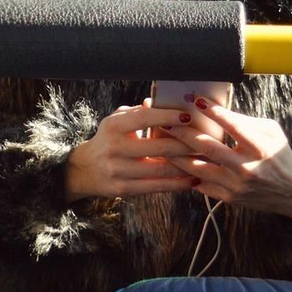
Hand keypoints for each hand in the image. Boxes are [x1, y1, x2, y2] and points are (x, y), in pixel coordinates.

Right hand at [63, 99, 203, 202]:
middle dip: (186, 145)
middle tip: (206, 142)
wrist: (85, 170)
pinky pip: (156, 187)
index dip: (167, 116)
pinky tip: (192, 179)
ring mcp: (118, 170)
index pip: (143, 118)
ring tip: (204, 161)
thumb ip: (138, 112)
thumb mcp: (117, 121)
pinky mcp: (123, 189)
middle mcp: (114, 148)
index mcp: (113, 126)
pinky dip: (177, 184)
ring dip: (185, 166)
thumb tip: (161, 101)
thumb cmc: (109, 139)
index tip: (187, 115)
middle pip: (157, 147)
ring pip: (160, 170)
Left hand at [162, 98, 291, 218]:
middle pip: (209, 148)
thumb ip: (245, 122)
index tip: (196, 100)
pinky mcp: (230, 198)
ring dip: (178, 155)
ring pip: (199, 169)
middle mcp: (247, 168)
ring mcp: (237, 185)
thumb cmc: (279, 155)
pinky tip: (172, 163)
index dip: (215, 112)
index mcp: (260, 148)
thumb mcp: (271, 131)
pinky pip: (202, 185)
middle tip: (167, 121)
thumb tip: (216, 111)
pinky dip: (186, 174)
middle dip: (185, 133)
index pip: (234, 126)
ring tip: (162, 143)